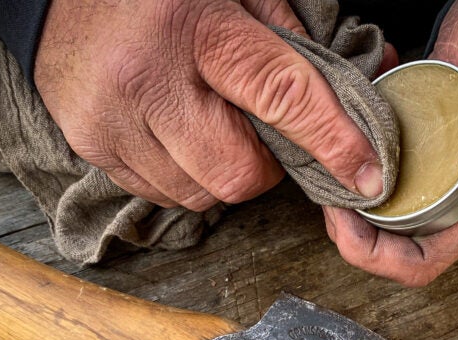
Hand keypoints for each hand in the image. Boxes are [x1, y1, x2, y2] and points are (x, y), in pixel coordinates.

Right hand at [34, 0, 384, 210]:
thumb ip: (291, 33)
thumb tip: (358, 79)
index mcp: (195, 26)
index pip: (281, 95)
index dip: (332, 141)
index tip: (367, 174)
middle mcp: (148, 78)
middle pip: (238, 172)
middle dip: (264, 166)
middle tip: (256, 132)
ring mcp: (113, 119)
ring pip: (201, 194)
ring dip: (222, 173)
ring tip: (208, 126)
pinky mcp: (90, 145)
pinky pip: (162, 195)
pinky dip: (184, 177)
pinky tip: (175, 136)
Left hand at [324, 0, 457, 285]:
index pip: (423, 260)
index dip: (380, 257)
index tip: (348, 222)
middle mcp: (449, 193)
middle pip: (389, 243)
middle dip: (350, 232)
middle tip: (326, 194)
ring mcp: (426, 169)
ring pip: (374, 208)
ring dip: (345, 196)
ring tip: (326, 162)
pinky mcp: (409, 143)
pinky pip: (372, 166)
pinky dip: (348, 156)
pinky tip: (337, 130)